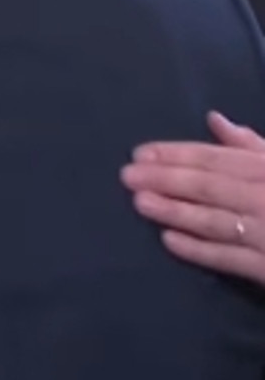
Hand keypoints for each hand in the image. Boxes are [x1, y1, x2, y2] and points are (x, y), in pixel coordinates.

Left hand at [121, 112, 264, 284]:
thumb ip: (253, 145)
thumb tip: (214, 120)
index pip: (217, 159)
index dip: (177, 154)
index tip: (140, 153)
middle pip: (211, 186)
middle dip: (167, 179)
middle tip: (127, 175)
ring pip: (216, 220)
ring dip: (176, 211)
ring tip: (140, 203)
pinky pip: (231, 258)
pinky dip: (200, 250)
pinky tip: (169, 241)